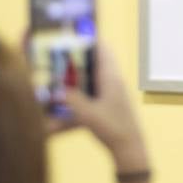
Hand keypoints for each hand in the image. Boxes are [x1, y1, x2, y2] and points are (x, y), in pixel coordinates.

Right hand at [51, 48, 148, 171]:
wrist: (129, 148)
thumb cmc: (113, 128)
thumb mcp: (87, 113)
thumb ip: (70, 100)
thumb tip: (54, 91)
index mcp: (111, 78)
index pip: (103, 50)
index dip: (89, 40)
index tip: (71, 34)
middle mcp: (111, 83)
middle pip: (92, 63)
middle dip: (74, 60)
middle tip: (54, 57)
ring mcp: (109, 94)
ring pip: (89, 80)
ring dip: (73, 80)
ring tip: (53, 79)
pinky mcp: (106, 107)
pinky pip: (88, 97)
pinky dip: (75, 99)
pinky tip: (59, 110)